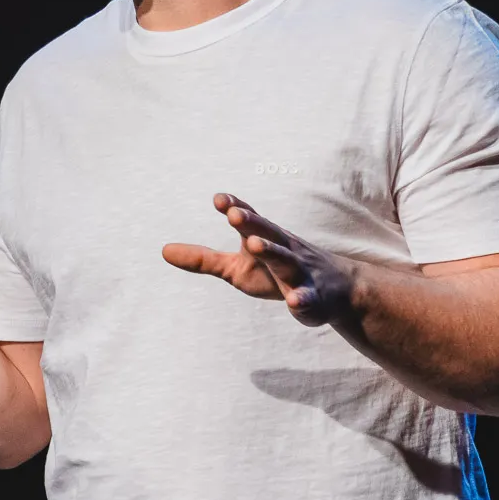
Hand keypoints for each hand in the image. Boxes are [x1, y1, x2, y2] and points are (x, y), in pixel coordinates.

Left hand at [161, 192, 357, 326]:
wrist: (336, 290)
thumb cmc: (275, 274)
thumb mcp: (237, 267)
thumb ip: (203, 259)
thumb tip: (162, 251)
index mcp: (263, 239)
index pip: (249, 219)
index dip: (235, 207)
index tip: (218, 198)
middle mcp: (283, 250)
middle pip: (266, 232)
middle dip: (251, 223)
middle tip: (233, 213)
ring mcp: (300, 273)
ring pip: (286, 261)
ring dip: (271, 251)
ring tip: (254, 245)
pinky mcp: (313, 299)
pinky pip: (307, 299)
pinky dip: (301, 299)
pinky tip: (294, 301)